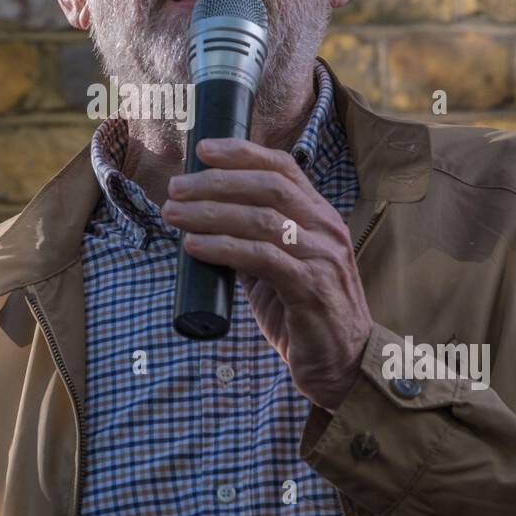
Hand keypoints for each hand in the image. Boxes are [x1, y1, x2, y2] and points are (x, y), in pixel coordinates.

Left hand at [161, 137, 372, 411]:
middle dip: (216, 182)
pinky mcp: (310, 289)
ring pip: (262, 219)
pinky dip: (222, 248)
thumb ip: (253, 240)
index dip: (242, 153)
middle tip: (176, 189)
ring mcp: (322, 258)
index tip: (202, 150)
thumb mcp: (280, 265)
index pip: (283, 167)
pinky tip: (193, 247)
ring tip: (173, 215)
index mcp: (319, 216)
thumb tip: (203, 217)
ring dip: (210, 213)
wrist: (342, 364)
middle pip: (269, 187)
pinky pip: (261, 258)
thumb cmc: (305, 313)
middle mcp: (326, 229)